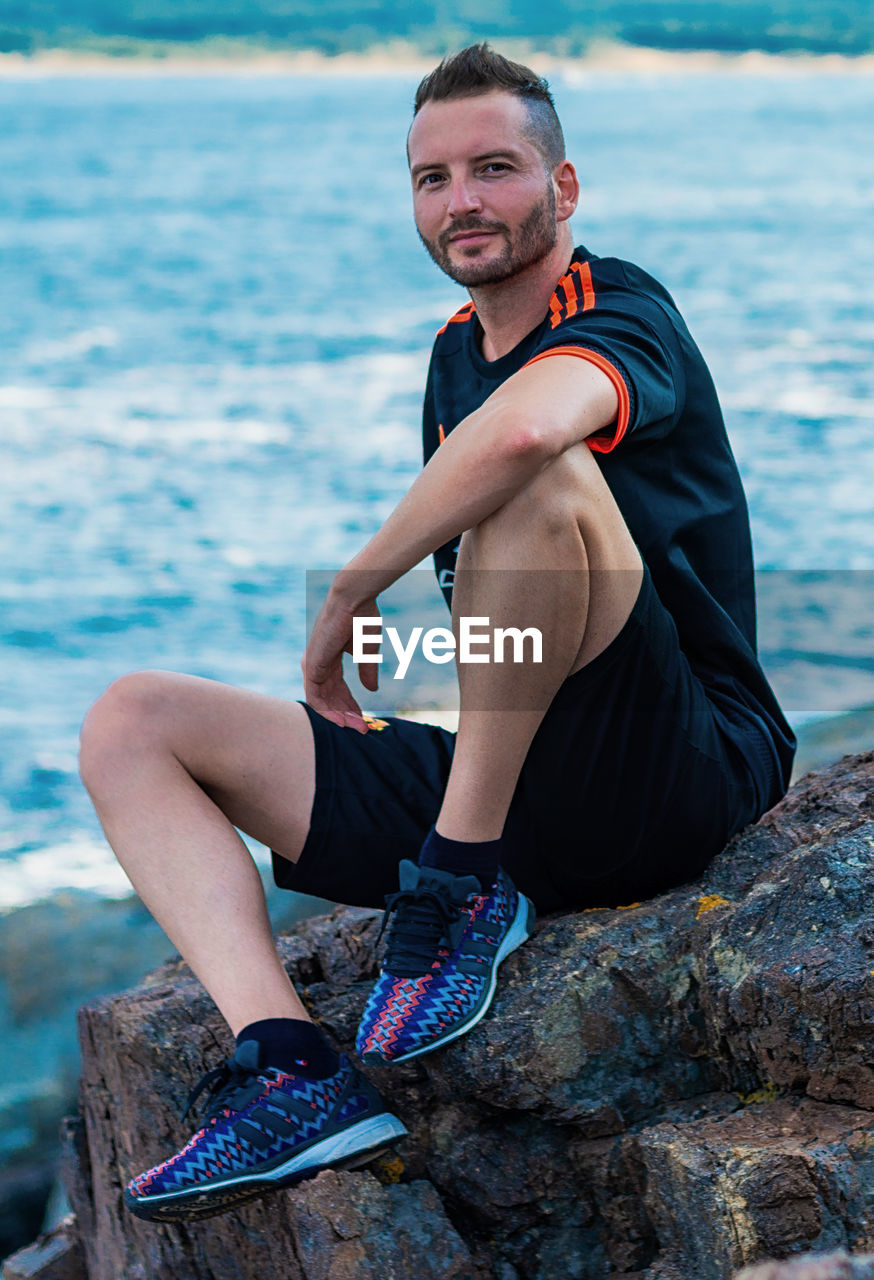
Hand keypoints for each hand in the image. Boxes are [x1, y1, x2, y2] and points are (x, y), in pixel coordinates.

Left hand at [302, 589, 380, 732]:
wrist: (354, 599)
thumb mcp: (367, 651)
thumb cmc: (361, 618)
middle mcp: (317, 663)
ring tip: (357, 728)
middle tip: (363, 729)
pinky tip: (343, 721)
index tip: (364, 718)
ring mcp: (312, 665)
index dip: (350, 705)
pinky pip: (315, 697)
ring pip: (321, 702)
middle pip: (329, 698)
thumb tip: (371, 690)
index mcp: (328, 658)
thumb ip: (367, 671)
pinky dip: (328, 712)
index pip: (337, 689)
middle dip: (346, 714)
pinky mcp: (311, 666)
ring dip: (339, 717)